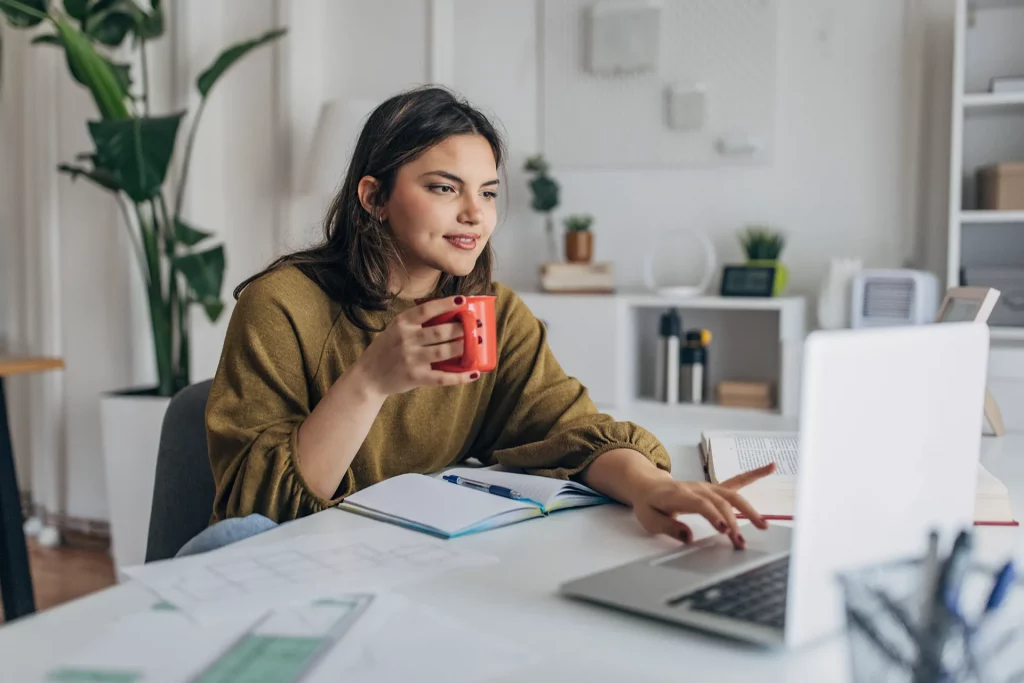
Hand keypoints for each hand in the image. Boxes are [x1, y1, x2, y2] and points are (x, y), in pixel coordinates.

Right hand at [354, 295, 479, 396]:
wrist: (368, 377)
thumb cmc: (386, 350)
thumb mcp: (395, 329)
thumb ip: (415, 322)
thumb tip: (448, 311)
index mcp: (401, 324)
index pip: (426, 310)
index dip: (446, 304)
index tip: (462, 300)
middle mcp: (406, 339)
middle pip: (440, 331)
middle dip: (461, 328)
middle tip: (474, 326)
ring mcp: (411, 359)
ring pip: (444, 352)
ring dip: (463, 347)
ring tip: (475, 343)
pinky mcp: (416, 377)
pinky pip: (443, 377)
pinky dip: (460, 376)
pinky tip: (474, 372)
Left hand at [631, 464, 776, 548]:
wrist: (648, 485)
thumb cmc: (649, 504)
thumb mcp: (650, 519)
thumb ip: (669, 528)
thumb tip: (689, 537)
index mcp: (679, 495)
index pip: (701, 504)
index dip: (714, 515)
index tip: (725, 530)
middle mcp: (697, 488)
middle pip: (720, 502)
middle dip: (733, 521)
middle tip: (741, 541)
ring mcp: (707, 487)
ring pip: (732, 495)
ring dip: (748, 510)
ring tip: (763, 525)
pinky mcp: (714, 488)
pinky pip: (737, 481)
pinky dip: (754, 474)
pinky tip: (771, 467)